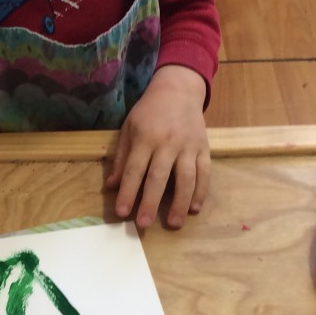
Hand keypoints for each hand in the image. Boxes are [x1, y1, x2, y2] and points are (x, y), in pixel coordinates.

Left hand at [106, 65, 209, 228]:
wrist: (178, 90)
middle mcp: (167, 142)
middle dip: (150, 202)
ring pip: (185, 177)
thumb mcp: (128, 129)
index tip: (122, 212)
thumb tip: (111, 186)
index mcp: (145, 137)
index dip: (127, 192)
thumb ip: (121, 158)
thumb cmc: (148, 112)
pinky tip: (194, 208)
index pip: (134, 169)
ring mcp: (188, 146)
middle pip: (158, 177)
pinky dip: (200, 192)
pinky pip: (204, 173)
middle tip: (144, 224)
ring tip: (173, 223)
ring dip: (179, 202)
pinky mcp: (204, 148)